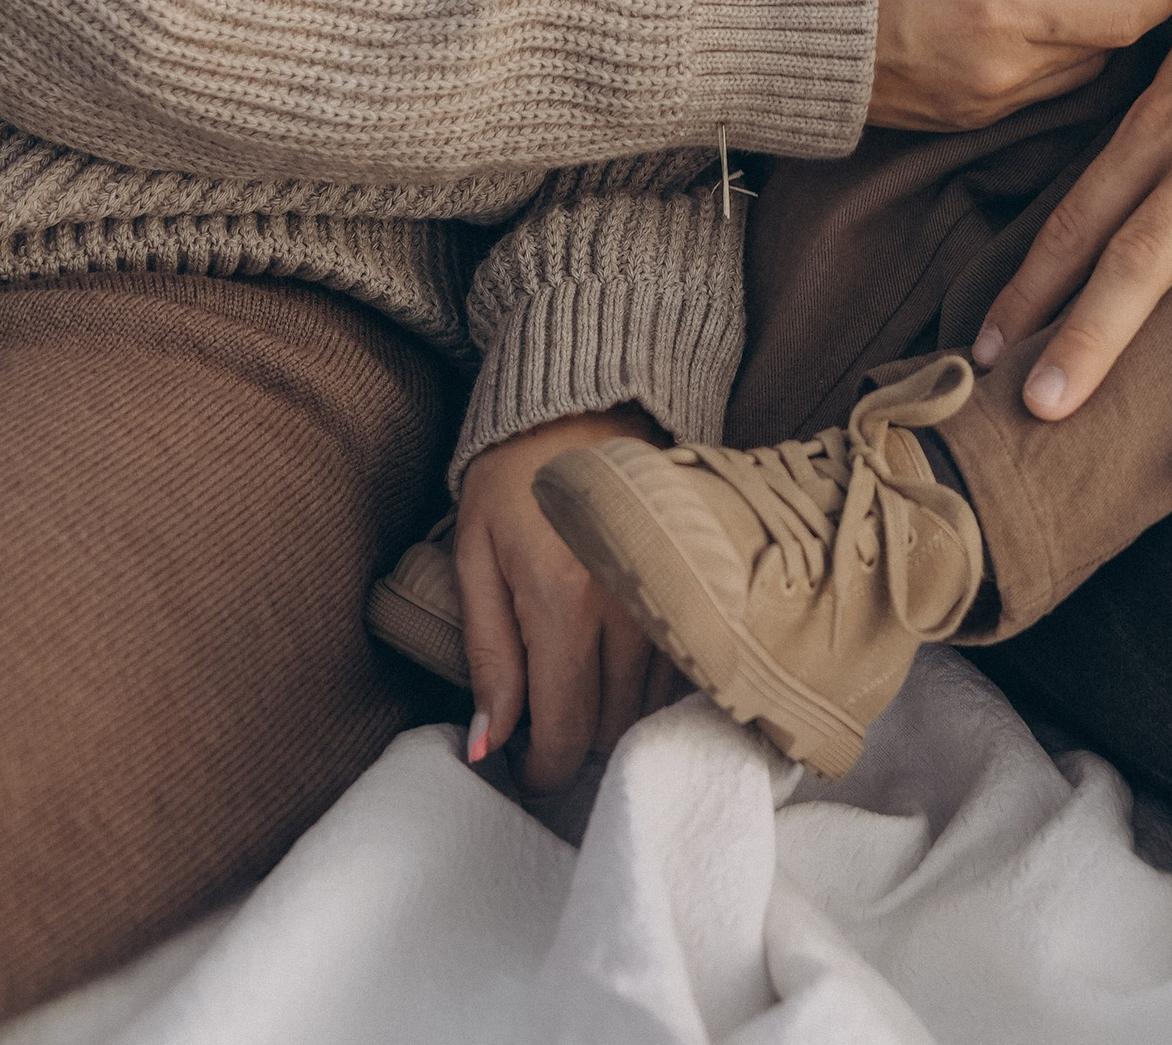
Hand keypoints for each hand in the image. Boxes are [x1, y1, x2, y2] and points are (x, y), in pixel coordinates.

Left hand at [454, 407, 686, 789]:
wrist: (582, 401)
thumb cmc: (511, 479)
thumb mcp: (475, 558)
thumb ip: (487, 656)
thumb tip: (489, 746)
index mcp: (564, 601)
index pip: (565, 730)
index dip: (543, 770)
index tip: (525, 770)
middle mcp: (627, 604)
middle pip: (612, 727)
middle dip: (575, 742)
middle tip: (545, 722)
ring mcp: (671, 591)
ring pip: (652, 704)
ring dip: (614, 716)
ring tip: (580, 690)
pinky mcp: (697, 578)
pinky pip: (682, 666)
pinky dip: (651, 685)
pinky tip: (620, 667)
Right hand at [868, 0, 1171, 129]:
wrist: (795, 33)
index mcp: (1002, 10)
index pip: (1123, 17)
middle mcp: (1005, 70)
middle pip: (1111, 48)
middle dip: (1123, 7)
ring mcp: (990, 103)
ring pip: (1081, 74)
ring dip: (1089, 35)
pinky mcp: (973, 122)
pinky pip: (1043, 92)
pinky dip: (1053, 58)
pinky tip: (1026, 21)